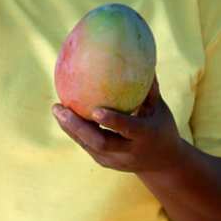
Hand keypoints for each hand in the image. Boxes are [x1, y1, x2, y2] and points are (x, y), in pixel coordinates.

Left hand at [52, 76, 183, 173]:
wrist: (164, 164)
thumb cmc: (161, 125)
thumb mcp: (159, 107)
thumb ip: (149, 87)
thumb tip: (142, 56)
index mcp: (145, 136)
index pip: (128, 129)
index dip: (112, 121)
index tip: (95, 110)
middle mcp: (129, 152)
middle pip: (100, 142)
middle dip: (78, 126)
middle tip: (61, 108)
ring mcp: (116, 160)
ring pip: (89, 145)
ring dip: (71, 128)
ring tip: (56, 109)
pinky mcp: (106, 162)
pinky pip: (87, 146)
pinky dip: (74, 131)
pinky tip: (63, 115)